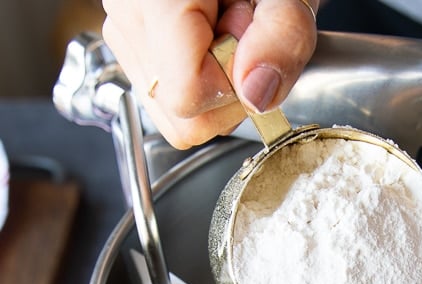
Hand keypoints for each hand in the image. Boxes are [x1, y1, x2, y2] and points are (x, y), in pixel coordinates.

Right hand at [102, 0, 317, 148]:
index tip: (249, 43)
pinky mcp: (131, 46)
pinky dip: (199, 78)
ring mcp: (124, 33)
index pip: (188, 97)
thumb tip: (257, 95)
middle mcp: (128, 16)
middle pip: (181, 114)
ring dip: (214, 83)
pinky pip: (170, 99)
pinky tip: (209, 35)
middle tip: (241, 31)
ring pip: (175, 114)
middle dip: (225, 88)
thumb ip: (282, 38)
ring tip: (226, 26)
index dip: (233, 86)